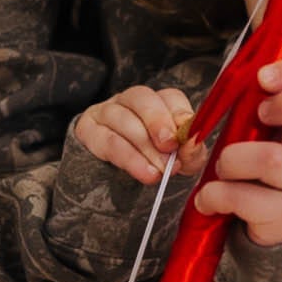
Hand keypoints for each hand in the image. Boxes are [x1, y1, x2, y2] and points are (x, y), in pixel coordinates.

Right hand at [72, 80, 200, 187]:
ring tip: (160, 171)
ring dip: (145, 147)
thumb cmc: (152, 164)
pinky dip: (130, 159)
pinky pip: (109, 141)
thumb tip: (193, 145)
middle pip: (142, 98)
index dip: (180, 114)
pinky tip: (145, 174)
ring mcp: (105, 112)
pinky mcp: (88, 130)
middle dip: (158, 122)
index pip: (169, 97)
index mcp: (157, 102)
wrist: (113, 184)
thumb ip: (190, 153)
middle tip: (170, 146)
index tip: (189, 136)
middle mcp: (129, 101)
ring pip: (123, 119)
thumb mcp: (179, 160)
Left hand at [199, 52, 281, 248]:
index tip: (262, 76)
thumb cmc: (266, 162)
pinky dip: (215, 195)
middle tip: (257, 114)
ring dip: (232, 159)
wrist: (280, 220)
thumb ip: (257, 103)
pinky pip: (246, 198)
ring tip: (221, 167)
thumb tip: (237, 76)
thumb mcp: (267, 131)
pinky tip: (208, 199)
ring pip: (273, 159)